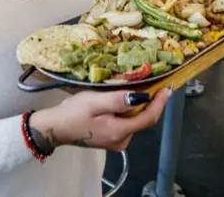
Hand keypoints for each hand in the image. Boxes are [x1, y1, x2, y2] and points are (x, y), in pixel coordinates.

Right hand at [29, 87, 170, 151]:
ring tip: (132, 87)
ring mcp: (117, 142)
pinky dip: (128, 111)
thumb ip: (118, 100)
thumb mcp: (94, 101)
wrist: (56, 128)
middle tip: (152, 81)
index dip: (160, 103)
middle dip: (148, 101)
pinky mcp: (112, 139)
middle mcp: (122, 141)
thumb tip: (141, 96)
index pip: (149, 118)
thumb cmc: (73, 113)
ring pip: (135, 120)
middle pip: (143, 119)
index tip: (167, 88)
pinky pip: (127, 123)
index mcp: (119, 132)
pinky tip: (121, 100)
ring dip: (136, 105)